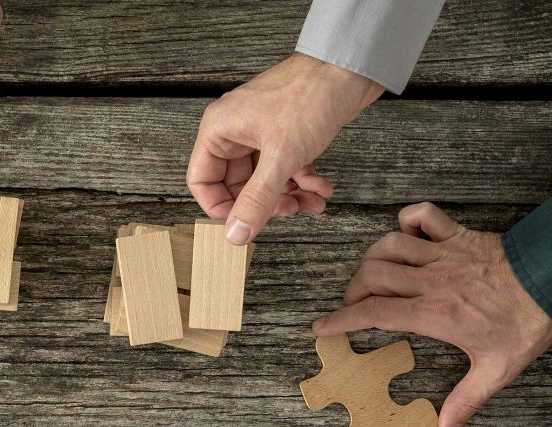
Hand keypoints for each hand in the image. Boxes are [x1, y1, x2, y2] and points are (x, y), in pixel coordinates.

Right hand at [187, 53, 383, 243]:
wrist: (350, 67)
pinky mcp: (286, 134)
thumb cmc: (309, 95)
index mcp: (220, 130)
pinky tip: (321, 188)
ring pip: (264, 179)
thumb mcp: (281, 157)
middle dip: (264, 203)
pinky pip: (285, 168)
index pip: (202, 180)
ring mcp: (261, 132)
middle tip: (287, 211)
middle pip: (237, 184)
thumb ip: (257, 199)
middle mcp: (235, 131)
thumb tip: (236, 233)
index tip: (243, 224)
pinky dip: (302, 181)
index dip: (220, 207)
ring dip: (288, 196)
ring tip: (311, 202)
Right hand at [313, 202, 551, 426]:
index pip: (374, 313)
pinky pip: (422, 215)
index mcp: (434, 314)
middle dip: (354, 290)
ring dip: (374, 258)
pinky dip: (407, 220)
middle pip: (372, 275)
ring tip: (375, 275)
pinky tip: (407, 235)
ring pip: (388, 245)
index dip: (341, 320)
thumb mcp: (497, 370)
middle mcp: (431, 280)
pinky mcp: (458, 235)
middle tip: (356, 305)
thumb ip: (465, 401)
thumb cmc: (527, 323)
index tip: (321, 327)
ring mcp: (443, 254)